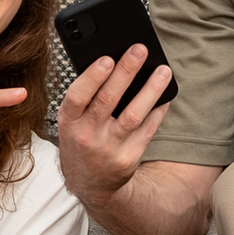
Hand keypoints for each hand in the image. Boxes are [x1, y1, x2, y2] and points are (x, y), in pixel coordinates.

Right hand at [56, 43, 173, 201]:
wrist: (90, 184)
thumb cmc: (81, 141)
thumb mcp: (72, 122)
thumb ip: (85, 97)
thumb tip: (112, 63)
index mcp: (68, 122)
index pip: (77, 96)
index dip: (92, 77)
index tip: (107, 58)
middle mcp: (86, 137)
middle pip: (108, 100)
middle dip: (126, 72)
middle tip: (140, 50)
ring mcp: (108, 150)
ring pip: (133, 115)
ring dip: (150, 90)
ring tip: (163, 70)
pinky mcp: (128, 159)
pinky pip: (147, 131)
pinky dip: (157, 111)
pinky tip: (165, 96)